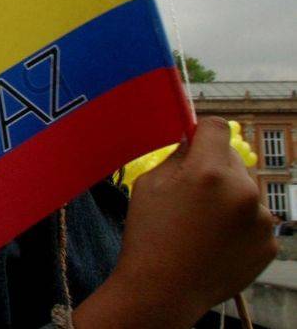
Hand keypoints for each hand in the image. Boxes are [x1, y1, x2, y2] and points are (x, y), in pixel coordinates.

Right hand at [116, 116, 276, 319]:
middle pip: (232, 159)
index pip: (216, 127)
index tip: (194, 142)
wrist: (163, 290)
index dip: (202, 131)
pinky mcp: (269, 243)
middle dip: (214, 169)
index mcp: (208, 172)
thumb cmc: (148, 234)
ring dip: (229, 198)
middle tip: (190, 196)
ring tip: (202, 225)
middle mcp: (243, 191)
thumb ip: (178, 157)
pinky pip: (254, 219)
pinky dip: (238, 225)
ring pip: (245, 190)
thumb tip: (194, 142)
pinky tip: (214, 242)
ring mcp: (261, 219)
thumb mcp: (149, 183)